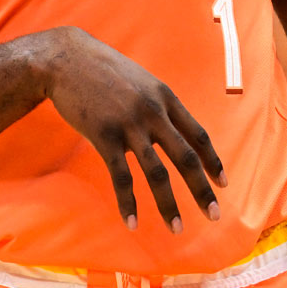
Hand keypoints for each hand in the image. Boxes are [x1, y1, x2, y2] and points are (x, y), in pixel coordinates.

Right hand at [39, 26, 226, 232]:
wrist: (64, 58)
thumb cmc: (101, 68)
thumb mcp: (139, 79)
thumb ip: (156, 103)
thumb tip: (169, 128)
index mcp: (164, 97)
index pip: (197, 135)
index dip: (212, 161)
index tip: (222, 183)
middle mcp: (152, 112)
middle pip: (185, 158)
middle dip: (201, 190)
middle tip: (214, 215)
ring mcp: (128, 125)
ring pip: (157, 173)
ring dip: (169, 205)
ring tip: (176, 229)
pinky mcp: (104, 136)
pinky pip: (120, 176)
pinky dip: (127, 202)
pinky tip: (132, 222)